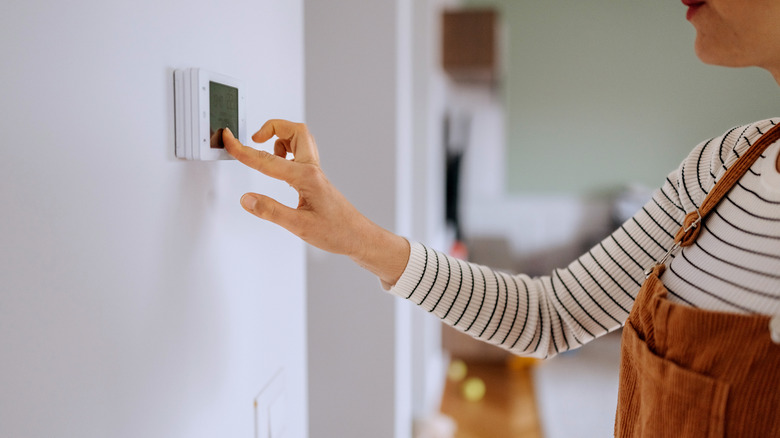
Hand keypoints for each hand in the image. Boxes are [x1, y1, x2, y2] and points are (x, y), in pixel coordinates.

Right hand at [223, 120, 408, 285]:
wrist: (358, 237)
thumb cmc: (336, 232)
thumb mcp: (299, 226)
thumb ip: (271, 211)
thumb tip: (247, 199)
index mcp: (305, 177)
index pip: (267, 160)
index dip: (243, 150)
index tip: (228, 140)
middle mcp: (311, 170)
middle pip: (294, 130)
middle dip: (272, 127)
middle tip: (255, 139)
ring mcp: (315, 172)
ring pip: (299, 139)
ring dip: (280, 139)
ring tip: (266, 156)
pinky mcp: (315, 179)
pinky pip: (300, 154)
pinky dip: (286, 153)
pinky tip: (279, 171)